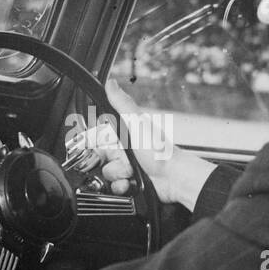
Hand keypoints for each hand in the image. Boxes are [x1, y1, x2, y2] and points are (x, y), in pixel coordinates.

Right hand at [91, 78, 215, 210]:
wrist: (173, 177)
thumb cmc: (159, 149)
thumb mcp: (137, 122)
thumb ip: (122, 103)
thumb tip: (111, 83)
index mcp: (124, 133)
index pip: (98, 137)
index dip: (95, 143)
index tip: (98, 146)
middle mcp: (124, 150)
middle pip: (100, 158)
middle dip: (109, 161)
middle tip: (124, 159)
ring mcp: (127, 167)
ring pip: (106, 173)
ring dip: (117, 174)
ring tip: (131, 171)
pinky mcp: (130, 182)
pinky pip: (113, 187)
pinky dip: (120, 186)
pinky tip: (130, 182)